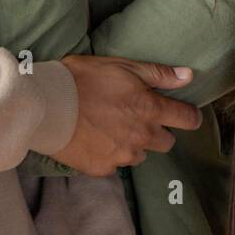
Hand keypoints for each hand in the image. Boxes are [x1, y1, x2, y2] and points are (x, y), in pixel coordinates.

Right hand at [49, 55, 200, 176]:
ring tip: (110, 127)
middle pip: (166, 141)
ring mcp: (123, 155)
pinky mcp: (104, 168)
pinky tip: (94, 139)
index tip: (186, 115)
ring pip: (140, 154)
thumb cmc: (81, 79)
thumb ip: (157, 74)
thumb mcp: (121, 66)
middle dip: (157, 130)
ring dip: (133, 143)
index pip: (186, 118)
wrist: (45, 106)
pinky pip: (116, 163)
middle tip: (136, 117)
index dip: (190, 116)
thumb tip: (188, 75)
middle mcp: (141, 136)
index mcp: (149, 108)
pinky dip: (109, 153)